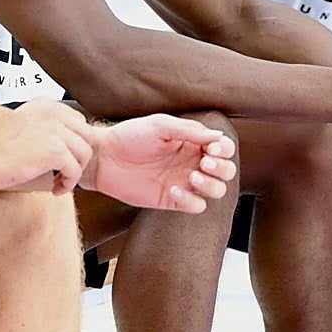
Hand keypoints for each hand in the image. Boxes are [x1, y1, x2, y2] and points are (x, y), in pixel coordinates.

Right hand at [0, 98, 94, 194]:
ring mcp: (55, 130)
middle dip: (78, 157)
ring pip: (85, 154)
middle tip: (63, 173)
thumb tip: (60, 145)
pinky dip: (68, 184)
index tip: (61, 159)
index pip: (77, 121)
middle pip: (85, 136)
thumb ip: (41, 128)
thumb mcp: (22, 127)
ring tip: (59, 183)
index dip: (72, 143)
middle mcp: (52, 112)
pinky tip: (54, 190)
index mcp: (44, 104)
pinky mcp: (55, 151)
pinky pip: (75, 171)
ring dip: (74, 172)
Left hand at [79, 114, 236, 212]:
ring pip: (217, 190)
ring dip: (211, 184)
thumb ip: (190, 131)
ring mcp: (184, 181)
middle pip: (227, 171)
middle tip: (203, 162)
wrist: (104, 157)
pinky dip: (191, 200)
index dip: (224, 150)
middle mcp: (191, 162)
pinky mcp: (172, 200)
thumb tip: (218, 137)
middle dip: (222, 168)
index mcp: (192, 142)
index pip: (223, 148)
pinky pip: (196, 206)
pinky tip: (173, 189)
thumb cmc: (130, 136)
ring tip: (191, 176)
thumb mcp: (160, 126)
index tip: (210, 149)